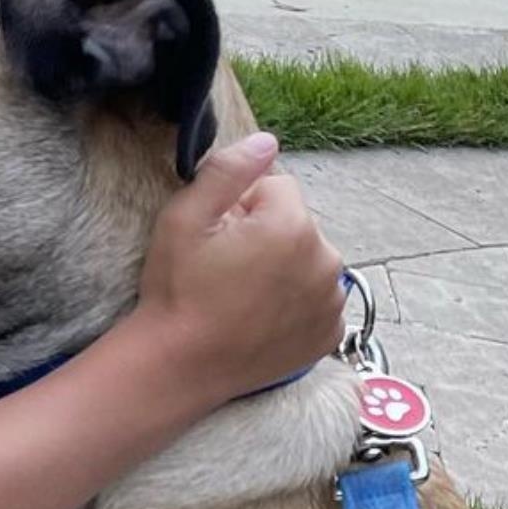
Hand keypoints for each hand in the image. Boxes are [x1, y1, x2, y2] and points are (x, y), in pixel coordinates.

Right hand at [134, 132, 346, 404]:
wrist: (178, 367)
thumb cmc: (176, 292)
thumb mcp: (183, 219)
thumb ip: (227, 170)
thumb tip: (266, 141)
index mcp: (293, 226)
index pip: (276, 189)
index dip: (240, 209)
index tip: (216, 239)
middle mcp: (325, 261)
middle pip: (297, 226)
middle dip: (267, 238)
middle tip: (225, 271)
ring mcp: (331, 302)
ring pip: (309, 263)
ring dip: (283, 270)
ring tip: (241, 298)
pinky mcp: (328, 334)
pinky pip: (317, 301)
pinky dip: (295, 306)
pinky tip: (259, 319)